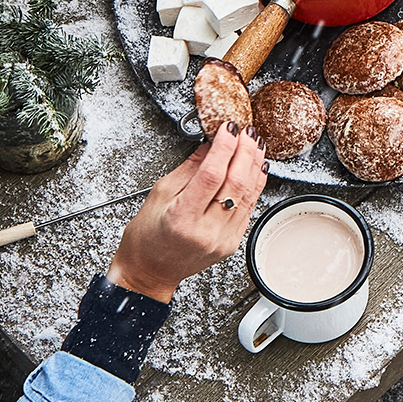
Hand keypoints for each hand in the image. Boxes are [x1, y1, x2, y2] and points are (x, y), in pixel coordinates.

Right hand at [108, 123, 268, 303]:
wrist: (150, 272)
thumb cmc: (146, 238)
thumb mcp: (159, 195)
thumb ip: (189, 168)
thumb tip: (211, 143)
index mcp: (182, 219)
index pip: (211, 175)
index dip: (224, 147)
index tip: (228, 128)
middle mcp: (205, 232)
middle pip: (235, 183)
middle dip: (244, 151)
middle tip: (247, 131)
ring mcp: (222, 239)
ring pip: (247, 194)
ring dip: (255, 165)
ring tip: (255, 143)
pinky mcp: (232, 243)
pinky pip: (249, 208)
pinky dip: (254, 184)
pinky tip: (256, 168)